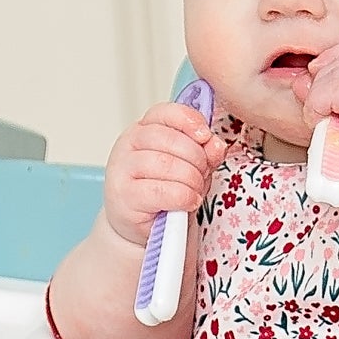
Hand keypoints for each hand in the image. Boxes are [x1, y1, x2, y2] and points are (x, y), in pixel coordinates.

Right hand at [101, 99, 225, 249]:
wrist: (141, 226)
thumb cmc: (164, 193)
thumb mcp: (189, 167)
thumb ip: (204, 153)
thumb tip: (216, 145)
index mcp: (143, 129)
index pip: (166, 113)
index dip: (189, 121)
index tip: (205, 136)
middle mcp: (128, 144)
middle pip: (169, 139)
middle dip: (196, 158)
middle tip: (203, 174)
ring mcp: (123, 168)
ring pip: (166, 164)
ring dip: (191, 179)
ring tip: (195, 191)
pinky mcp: (125, 195)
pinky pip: (161, 191)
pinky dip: (182, 197)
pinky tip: (188, 201)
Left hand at [302, 43, 338, 169]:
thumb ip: (331, 93)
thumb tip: (301, 80)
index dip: (330, 68)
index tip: (325, 97)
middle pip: (336, 60)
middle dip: (322, 87)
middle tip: (326, 118)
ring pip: (327, 75)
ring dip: (318, 102)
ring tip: (328, 126)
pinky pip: (324, 90)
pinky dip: (316, 109)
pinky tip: (324, 126)